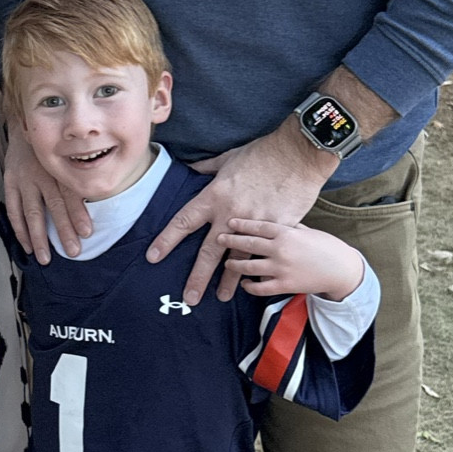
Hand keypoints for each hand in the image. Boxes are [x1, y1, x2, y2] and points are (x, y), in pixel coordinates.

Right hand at [2, 121, 89, 262]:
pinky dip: (20, 229)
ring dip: (38, 237)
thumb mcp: (70, 154)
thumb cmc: (55, 146)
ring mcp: (24, 179)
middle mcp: (42, 173)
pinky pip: (13, 210)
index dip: (78, 213)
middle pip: (53, 206)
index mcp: (60, 167)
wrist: (25, 125)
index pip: (70, 193)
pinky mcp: (10, 182)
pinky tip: (27, 245)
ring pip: (31, 212)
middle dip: (63, 230)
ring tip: (45, 257)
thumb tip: (100, 198)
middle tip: (73, 251)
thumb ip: (79, 175)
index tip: (87, 232)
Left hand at [147, 125, 335, 300]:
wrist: (298, 153)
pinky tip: (255, 281)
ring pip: (238, 260)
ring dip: (229, 281)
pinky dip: (259, 268)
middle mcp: (230, 215)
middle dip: (198, 277)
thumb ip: (207, 167)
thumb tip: (190, 167)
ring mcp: (255, 225)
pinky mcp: (278, 229)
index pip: (183, 222)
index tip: (154, 257)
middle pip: (209, 252)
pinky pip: (265, 254)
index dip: (167, 241)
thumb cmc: (262, 153)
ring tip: (222, 297)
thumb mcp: (228, 158)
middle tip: (190, 298)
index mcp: (214, 196)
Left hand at [216, 218, 364, 299]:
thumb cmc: (326, 245)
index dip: (241, 224)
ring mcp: (282, 268)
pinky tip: (245, 283)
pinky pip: (260, 287)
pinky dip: (249, 286)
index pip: (258, 226)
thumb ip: (288, 225)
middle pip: (249, 244)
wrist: (342, 269)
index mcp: (286, 232)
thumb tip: (272, 217)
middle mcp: (281, 249)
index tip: (229, 222)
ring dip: (235, 265)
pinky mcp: (285, 285)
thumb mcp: (306, 229)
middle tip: (218, 239)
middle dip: (231, 241)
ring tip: (228, 263)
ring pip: (249, 267)